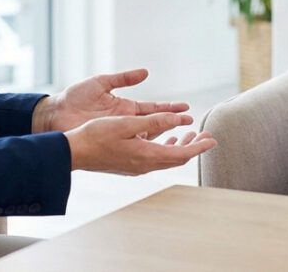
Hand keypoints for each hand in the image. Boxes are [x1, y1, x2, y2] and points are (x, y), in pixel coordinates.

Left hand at [32, 68, 188, 133]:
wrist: (55, 115)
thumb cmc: (75, 98)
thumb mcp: (101, 82)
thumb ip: (123, 78)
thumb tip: (146, 72)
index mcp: (125, 107)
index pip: (153, 109)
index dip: (170, 109)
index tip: (186, 108)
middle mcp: (125, 122)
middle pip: (156, 124)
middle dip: (174, 124)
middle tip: (193, 125)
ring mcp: (120, 134)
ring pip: (149, 137)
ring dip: (166, 137)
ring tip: (183, 138)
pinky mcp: (111, 143)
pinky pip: (135, 145)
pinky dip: (148, 146)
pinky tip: (161, 148)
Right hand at [65, 112, 217, 174]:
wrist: (74, 152)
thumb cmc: (97, 135)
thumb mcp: (128, 123)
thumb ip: (155, 122)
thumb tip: (179, 120)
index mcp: (147, 155)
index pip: (182, 154)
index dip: (200, 147)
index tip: (213, 139)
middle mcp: (145, 165)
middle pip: (178, 158)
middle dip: (194, 146)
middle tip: (206, 136)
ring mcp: (137, 166)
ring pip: (167, 158)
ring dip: (181, 146)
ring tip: (190, 134)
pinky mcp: (130, 164)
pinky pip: (156, 157)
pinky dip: (167, 147)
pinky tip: (165, 138)